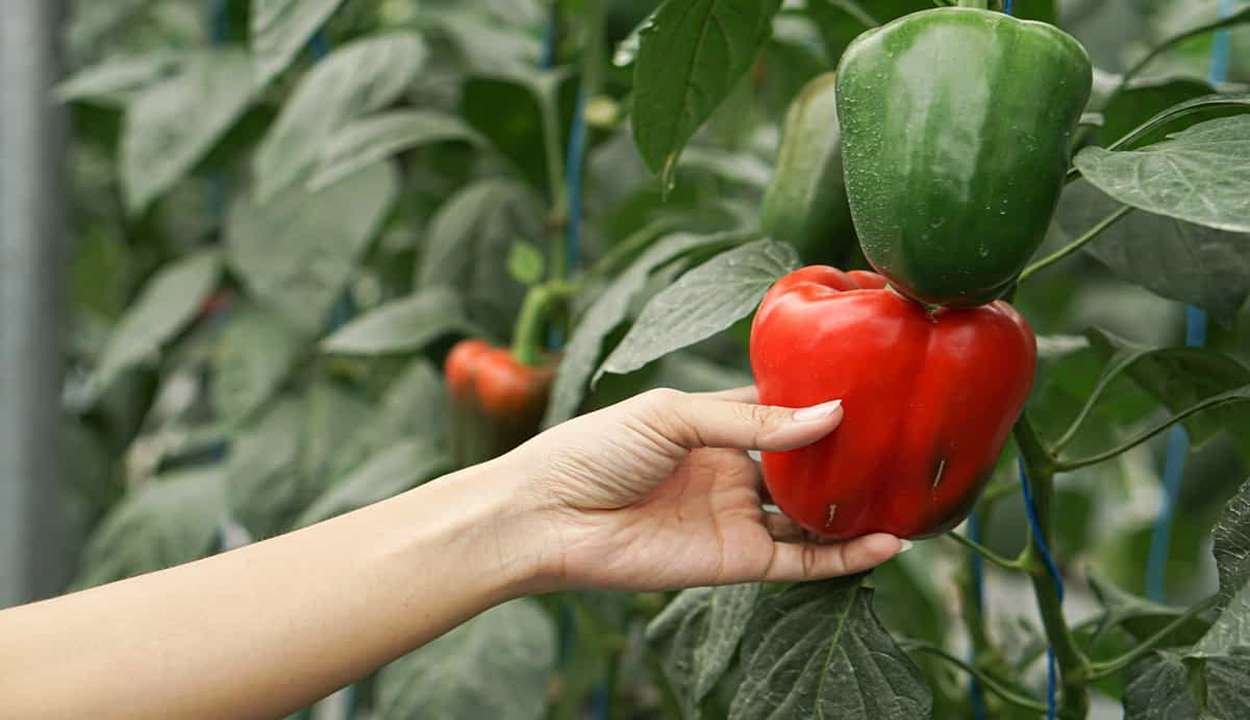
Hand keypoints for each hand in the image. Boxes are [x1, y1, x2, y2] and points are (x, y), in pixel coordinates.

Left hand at [504, 387, 905, 591]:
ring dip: (855, 509)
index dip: (823, 401)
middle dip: (850, 457)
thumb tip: (829, 415)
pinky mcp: (734, 561)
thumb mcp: (674, 414)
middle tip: (906, 441)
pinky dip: (842, 556)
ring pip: (811, 516)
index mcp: (714, 424)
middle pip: (805, 465)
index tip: (876, 388)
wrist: (546, 515)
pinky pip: (800, 561)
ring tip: (910, 494)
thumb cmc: (595, 448)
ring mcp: (737, 517)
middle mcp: (732, 470)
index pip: (782, 410)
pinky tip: (883, 542)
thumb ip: (752, 420)